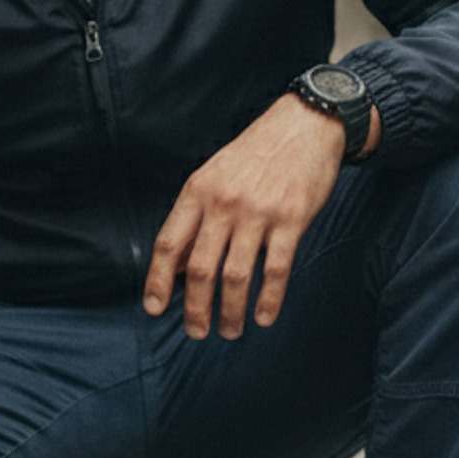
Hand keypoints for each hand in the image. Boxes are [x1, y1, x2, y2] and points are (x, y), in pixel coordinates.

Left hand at [143, 91, 377, 339]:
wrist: (304, 125)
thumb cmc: (255, 154)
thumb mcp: (213, 175)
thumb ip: (195, 218)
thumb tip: (176, 266)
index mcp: (198, 190)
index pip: (169, 243)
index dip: (158, 280)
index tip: (154, 309)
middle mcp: (224, 202)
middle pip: (201, 268)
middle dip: (196, 308)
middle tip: (197, 332)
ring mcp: (258, 212)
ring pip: (236, 276)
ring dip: (231, 311)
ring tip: (230, 331)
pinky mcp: (292, 219)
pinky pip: (276, 269)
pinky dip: (269, 300)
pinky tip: (264, 317)